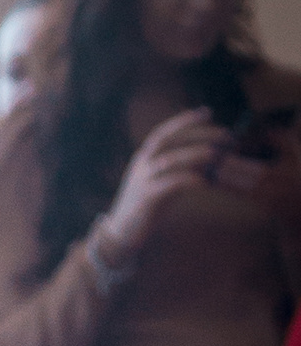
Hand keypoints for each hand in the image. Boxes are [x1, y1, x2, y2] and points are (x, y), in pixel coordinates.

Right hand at [102, 107, 228, 256]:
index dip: (184, 121)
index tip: (206, 112)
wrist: (121, 232)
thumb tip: (206, 156)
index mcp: (144, 158)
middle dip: (198, 135)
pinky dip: (187, 180)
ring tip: (216, 153)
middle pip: (170, 141)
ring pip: (169, 160)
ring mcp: (143, 180)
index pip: (164, 132)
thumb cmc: (146, 206)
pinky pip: (168, 184)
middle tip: (224, 134)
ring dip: (195, 155)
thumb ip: (178, 168)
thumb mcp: (161, 181)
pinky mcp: (146, 198)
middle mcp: (142, 164)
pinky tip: (204, 181)